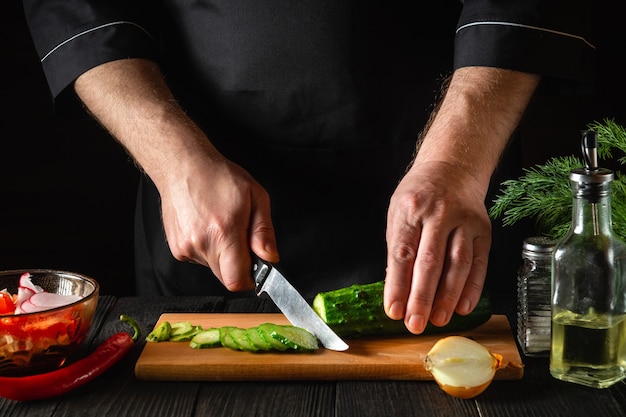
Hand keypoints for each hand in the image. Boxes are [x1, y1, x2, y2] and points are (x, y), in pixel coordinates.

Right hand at [73, 58, 279, 291]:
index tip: (255, 267)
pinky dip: (208, 249)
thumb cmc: (219, 177)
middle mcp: (202, 244)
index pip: (237, 281)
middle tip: (240, 236)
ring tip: (220, 225)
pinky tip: (206, 226)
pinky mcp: (176, 248)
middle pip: (226, 277)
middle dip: (238, 264)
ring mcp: (185, 248)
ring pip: (214, 268)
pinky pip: (200, 259)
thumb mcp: (255, 196)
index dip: (250, 279)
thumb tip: (270, 257)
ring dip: (222, 255)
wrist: (182, 166)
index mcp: (224, 232)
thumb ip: (264, 231)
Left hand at [384, 160, 490, 333]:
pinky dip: (472, 288)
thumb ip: (398, 250)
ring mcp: (465, 221)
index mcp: (411, 209)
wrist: (453, 167)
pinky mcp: (483, 230)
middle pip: (431, 262)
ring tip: (438, 320)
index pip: (403, 253)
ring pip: (458, 265)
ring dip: (448, 297)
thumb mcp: (398, 213)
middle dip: (422, 298)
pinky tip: (463, 307)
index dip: (398, 285)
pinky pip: (479, 263)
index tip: (394, 311)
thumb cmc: (419, 194)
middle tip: (415, 323)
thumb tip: (396, 291)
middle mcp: (440, 214)